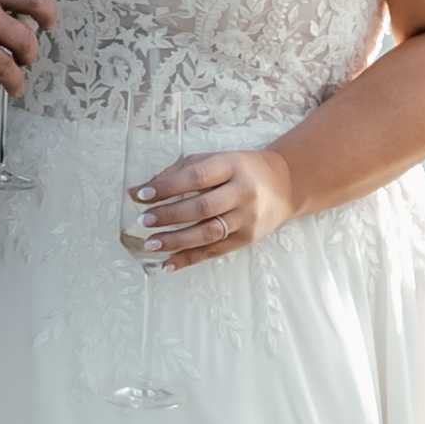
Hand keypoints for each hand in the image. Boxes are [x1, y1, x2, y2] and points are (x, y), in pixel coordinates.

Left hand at [124, 148, 287, 266]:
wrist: (285, 185)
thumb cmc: (242, 169)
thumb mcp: (216, 160)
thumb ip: (179, 171)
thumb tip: (139, 189)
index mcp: (232, 165)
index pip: (196, 176)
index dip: (168, 186)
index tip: (142, 195)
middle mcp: (242, 192)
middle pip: (202, 207)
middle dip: (169, 215)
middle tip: (143, 221)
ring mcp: (246, 218)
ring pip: (208, 232)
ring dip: (176, 241)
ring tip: (151, 244)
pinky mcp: (246, 238)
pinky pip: (214, 251)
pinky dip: (189, 259)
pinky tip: (168, 264)